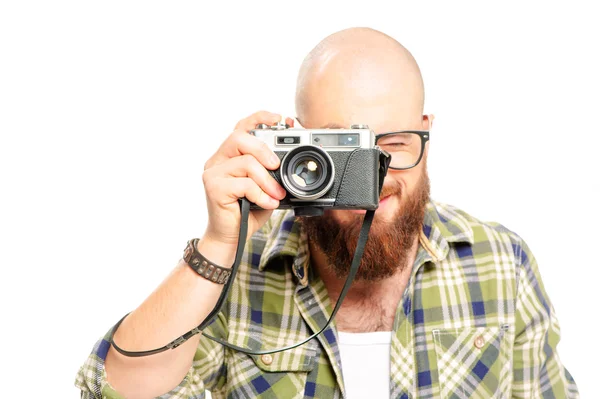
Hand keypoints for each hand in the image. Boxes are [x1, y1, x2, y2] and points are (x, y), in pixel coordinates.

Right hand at [201, 111, 293, 252]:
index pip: (241, 127)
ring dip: (267, 180)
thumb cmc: (248, 212)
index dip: (259, 118)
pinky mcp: (213, 187)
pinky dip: (262, 194)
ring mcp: (213, 172)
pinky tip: (268, 204)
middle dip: (263, 150)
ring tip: (276, 194)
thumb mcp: (266, 187)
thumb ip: (273, 172)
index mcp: (229, 155)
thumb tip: (291, 158)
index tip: (279, 118)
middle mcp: (218, 160)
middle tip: (277, 166)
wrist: (231, 238)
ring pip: (245, 161)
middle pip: (240, 138)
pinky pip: (244, 183)